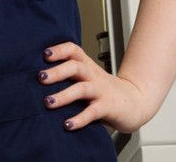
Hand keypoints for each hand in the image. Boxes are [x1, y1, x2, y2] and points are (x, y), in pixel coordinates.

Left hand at [39, 42, 155, 132]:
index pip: (74, 50)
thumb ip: (70, 76)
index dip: (60, 50)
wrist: (135, 102)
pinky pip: (92, 112)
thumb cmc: (105, 91)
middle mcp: (93, 76)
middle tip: (40, 77)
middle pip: (75, 67)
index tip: (45, 54)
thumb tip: (39, 78)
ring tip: (48, 102)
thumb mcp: (88, 78)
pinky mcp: (107, 107)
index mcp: (88, 66)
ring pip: (82, 88)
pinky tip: (68, 125)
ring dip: (64, 95)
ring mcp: (101, 91)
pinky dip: (79, 119)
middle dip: (57, 71)